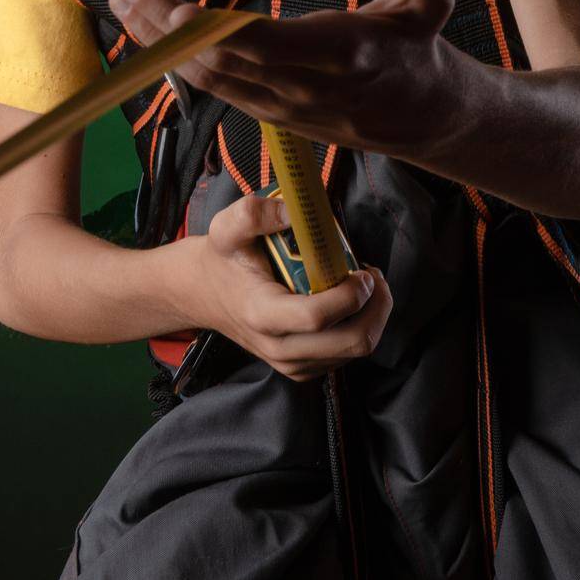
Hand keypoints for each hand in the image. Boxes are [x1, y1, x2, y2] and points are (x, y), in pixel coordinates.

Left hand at [108, 0, 456, 158]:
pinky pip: (211, 85)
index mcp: (339, 55)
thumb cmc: (417, 48)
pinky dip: (174, 57)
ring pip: (207, 77)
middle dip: (167, 26)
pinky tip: (146, 26)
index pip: (268, 47)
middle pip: (221, 60)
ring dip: (159, 41)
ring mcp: (277, 104)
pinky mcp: (264, 109)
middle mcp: (300, 86)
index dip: (219, 33)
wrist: (420, 117)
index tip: (175, 13)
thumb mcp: (432, 4)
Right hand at [179, 193, 391, 381]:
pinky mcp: (302, 368)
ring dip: (372, 316)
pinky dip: (360, 326)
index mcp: (262, 314)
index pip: (317, 317)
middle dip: (376, 307)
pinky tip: (351, 300)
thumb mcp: (227, 227)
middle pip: (351, 342)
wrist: (204, 293)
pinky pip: (347, 355)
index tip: (362, 270)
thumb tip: (294, 211)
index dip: (350, 295)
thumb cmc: (222, 259)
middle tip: (373, 276)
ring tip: (365, 283)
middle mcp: (279, 347)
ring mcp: (292, 363)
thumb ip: (254, 213)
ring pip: (355, 350)